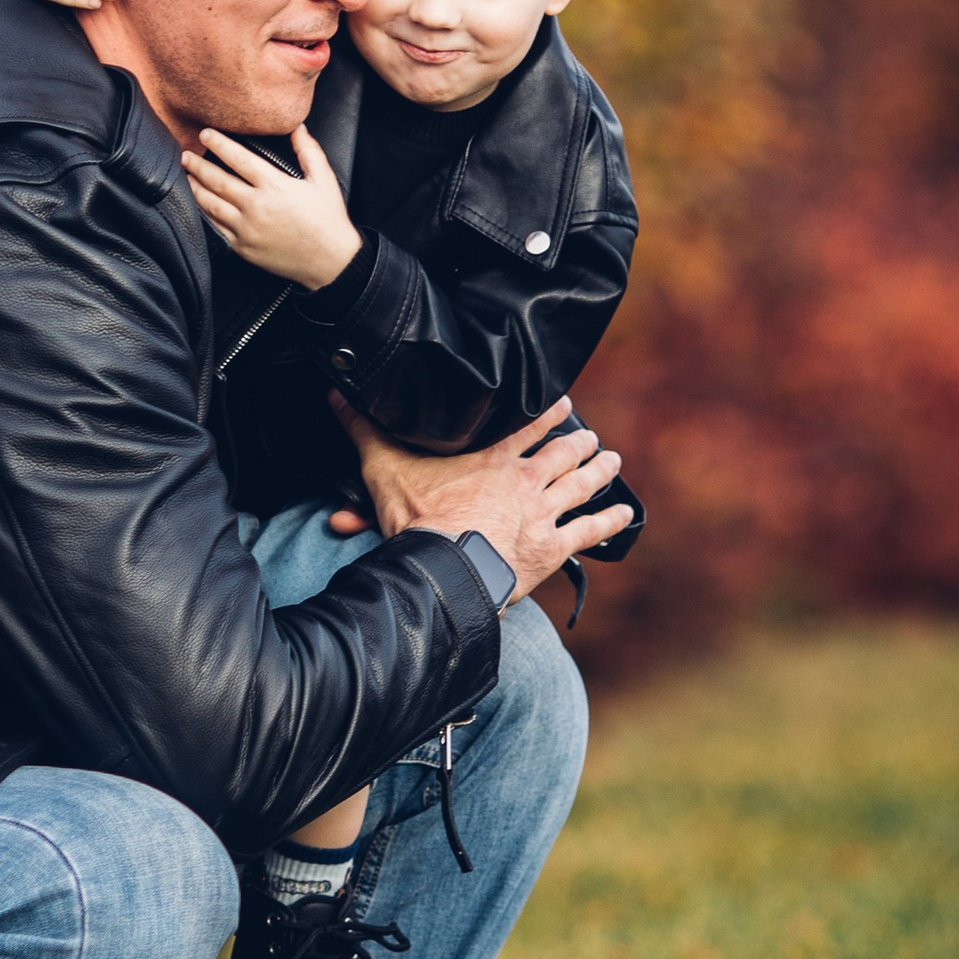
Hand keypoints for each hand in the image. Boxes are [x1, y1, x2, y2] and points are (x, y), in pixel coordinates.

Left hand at [181, 124, 362, 288]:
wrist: (330, 262)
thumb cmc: (328, 220)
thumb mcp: (324, 180)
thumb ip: (309, 151)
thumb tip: (298, 128)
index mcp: (275, 186)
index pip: (239, 159)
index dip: (219, 144)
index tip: (205, 134)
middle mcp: (256, 206)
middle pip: (217, 181)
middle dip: (198, 165)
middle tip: (185, 154)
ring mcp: (246, 229)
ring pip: (210, 205)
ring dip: (195, 188)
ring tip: (186, 176)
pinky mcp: (242, 247)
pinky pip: (215, 228)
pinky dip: (203, 214)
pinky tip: (198, 204)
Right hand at [333, 394, 633, 607]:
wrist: (444, 566)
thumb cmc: (417, 518)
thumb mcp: (384, 466)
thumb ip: (363, 429)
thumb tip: (335, 392)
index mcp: (492, 460)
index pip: (527, 427)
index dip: (548, 413)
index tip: (564, 402)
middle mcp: (525, 482)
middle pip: (562, 454)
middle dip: (580, 444)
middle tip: (593, 438)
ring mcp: (542, 515)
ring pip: (581, 485)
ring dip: (599, 471)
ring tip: (612, 460)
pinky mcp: (552, 548)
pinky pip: (588, 532)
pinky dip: (608, 522)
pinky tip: (624, 516)